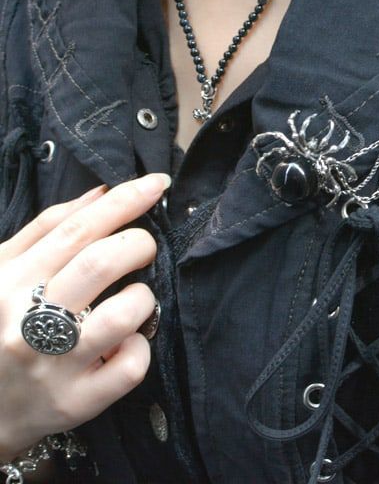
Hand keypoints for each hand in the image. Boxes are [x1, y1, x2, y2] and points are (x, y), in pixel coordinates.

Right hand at [0, 172, 170, 461]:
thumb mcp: (4, 271)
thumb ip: (48, 229)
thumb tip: (102, 192)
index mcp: (10, 282)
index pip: (76, 229)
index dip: (124, 200)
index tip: (157, 183)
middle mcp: (28, 323)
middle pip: (101, 263)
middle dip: (140, 244)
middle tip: (144, 248)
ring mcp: (53, 366)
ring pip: (125, 313)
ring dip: (143, 297)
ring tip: (132, 300)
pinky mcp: (77, 401)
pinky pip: (132, 365)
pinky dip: (140, 346)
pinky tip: (124, 344)